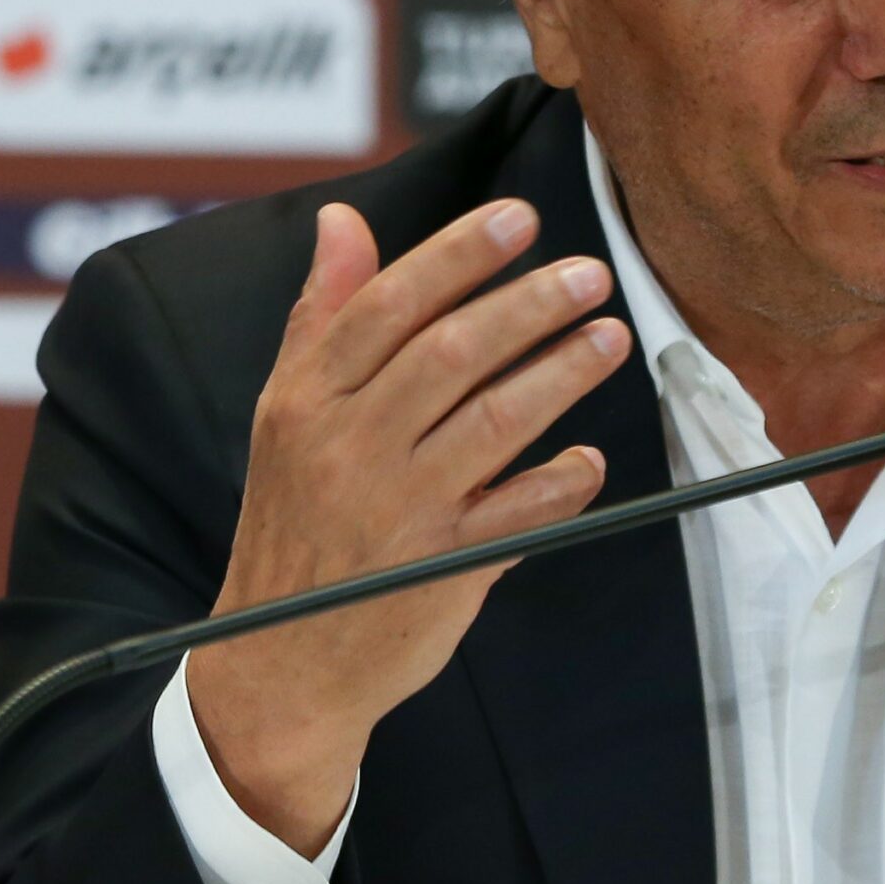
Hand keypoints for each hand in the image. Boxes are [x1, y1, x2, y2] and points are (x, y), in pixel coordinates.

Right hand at [188, 198, 630, 855]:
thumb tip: (343, 220)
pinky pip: (520, 512)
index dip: (459, 254)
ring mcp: (399, 510)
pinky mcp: (443, 568)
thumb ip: (323, 316)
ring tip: (611, 335)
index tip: (521, 218)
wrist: (273, 665)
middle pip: (452, 353)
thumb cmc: (294, 522)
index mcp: (306, 401)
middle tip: (590, 273)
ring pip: (496, 420)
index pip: (389, 306)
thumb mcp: (285, 417)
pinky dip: (561, 480)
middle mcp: (349, 448)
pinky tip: (589, 457)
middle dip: (529, 303)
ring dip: (564, 372)